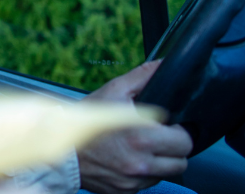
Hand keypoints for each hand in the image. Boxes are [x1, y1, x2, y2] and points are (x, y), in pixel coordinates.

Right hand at [78, 61, 192, 193]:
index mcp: (142, 138)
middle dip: (172, 149)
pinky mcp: (125, 191)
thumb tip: (164, 64)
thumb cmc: (84, 118)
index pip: (185, 142)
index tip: (166, 127)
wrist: (59, 145)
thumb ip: (143, 77)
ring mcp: (133, 181)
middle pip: (180, 162)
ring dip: (158, 163)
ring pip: (165, 174)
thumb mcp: (114, 91)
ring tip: (138, 148)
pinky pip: (145, 183)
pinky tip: (126, 159)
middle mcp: (140, 164)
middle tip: (156, 138)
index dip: (178, 132)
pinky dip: (141, 173)